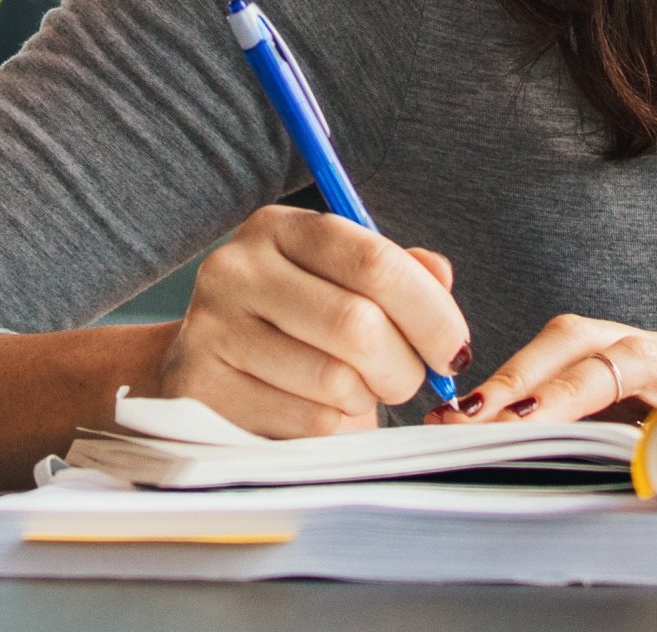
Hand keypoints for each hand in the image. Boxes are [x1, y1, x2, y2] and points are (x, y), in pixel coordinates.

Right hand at [150, 206, 470, 437]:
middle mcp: (236, 269)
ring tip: (357, 391)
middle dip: (406, 367)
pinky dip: (332, 426)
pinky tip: (317, 409)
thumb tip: (440, 276)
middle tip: (409, 380)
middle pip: (358, 325)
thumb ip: (396, 273)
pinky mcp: (202, 390)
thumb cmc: (293, 325)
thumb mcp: (340, 283)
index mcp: (279, 228)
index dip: (432, 312)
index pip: (375, 261)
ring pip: (334, 380)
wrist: (209, 369)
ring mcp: (212, 329)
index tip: (454, 349)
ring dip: (367, 398)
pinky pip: (305, 422)